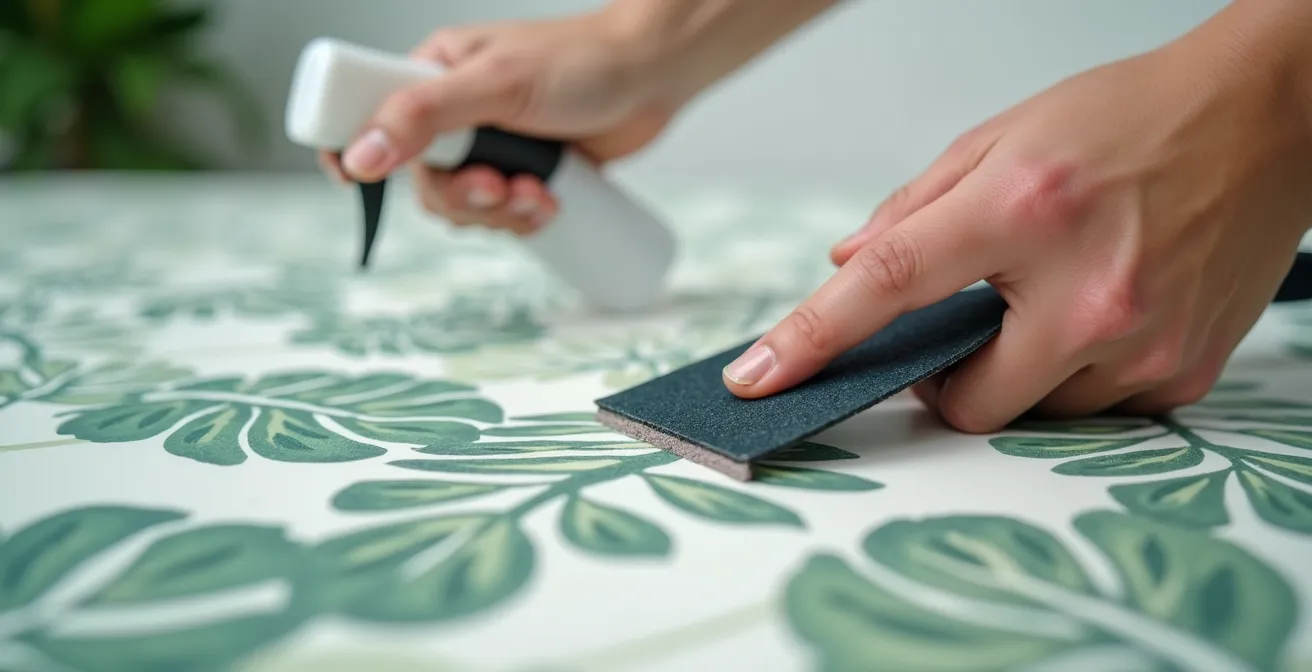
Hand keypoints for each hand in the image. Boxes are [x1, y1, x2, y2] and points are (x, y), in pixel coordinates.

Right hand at [321, 10, 683, 235]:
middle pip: (422, 182)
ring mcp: (490, 145)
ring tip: (538, 195)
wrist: (654, 75)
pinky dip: (521, 220)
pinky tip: (549, 207)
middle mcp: (454, 112)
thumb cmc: (582, 61)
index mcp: (431, 74)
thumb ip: (425, 114)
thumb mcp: (496, 84)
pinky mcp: (525, 171)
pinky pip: (501, 215)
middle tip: (501, 187)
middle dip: (463, 198)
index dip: (360, 156)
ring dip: (498, 214)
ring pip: (463, 205)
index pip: (368, 118)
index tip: (357, 182)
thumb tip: (362, 154)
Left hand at [722, 4, 1311, 431]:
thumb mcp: (1003, 136)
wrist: (1271, 117)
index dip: (810, 338)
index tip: (756, 378)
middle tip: (970, 320)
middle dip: (946, 375)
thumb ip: (914, 206)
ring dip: (1017, 370)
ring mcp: (1143, 339)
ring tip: (1056, 296)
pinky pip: (1093, 410)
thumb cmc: (1131, 118)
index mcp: (1023, 209)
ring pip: (1030, 411)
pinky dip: (1075, 373)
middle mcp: (1087, 286)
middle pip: (963, 398)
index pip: (888, 283)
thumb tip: (846, 265)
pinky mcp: (1184, 370)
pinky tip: (1103, 309)